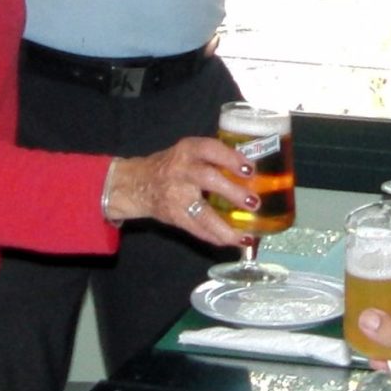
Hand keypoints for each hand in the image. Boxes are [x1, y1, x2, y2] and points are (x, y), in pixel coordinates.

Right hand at [104, 136, 251, 245]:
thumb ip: (214, 159)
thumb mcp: (189, 153)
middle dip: (232, 192)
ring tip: (245, 236)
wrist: (136, 184)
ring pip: (202, 213)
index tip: (250, 170)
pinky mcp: (173, 216)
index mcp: (187, 150)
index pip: (210, 149)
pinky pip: (196, 229)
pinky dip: (215, 236)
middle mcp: (181, 170)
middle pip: (208, 179)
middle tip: (254, 203)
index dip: (231, 158)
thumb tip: (252, 173)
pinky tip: (232, 241)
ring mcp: (175, 196)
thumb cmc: (172, 166)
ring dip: (225, 226)